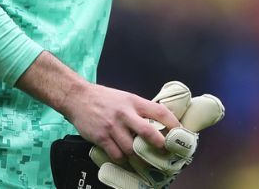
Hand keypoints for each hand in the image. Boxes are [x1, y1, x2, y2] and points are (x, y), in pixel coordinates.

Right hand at [61, 82, 180, 161]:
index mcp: (135, 102)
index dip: (173, 123)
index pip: (160, 111)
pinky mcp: (101, 137)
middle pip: (148, 132)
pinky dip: (122, 159)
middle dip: (160, 145)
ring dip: (139, 158)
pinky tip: (125, 159)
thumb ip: (140, 109)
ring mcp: (113, 126)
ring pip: (131, 148)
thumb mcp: (126, 98)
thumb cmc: (104, 98)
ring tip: (145, 161)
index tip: (181, 133)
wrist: (78, 97)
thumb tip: (157, 122)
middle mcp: (125, 114)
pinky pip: (116, 154)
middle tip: (166, 152)